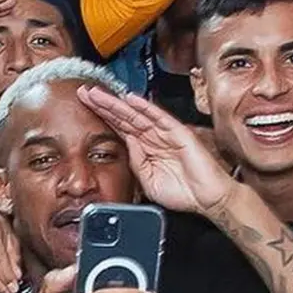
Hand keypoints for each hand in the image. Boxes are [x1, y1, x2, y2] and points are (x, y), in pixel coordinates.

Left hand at [78, 86, 236, 214]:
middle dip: (104, 104)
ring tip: (99, 94)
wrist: (207, 200)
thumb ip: (136, 162)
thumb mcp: (148, 179)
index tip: (86, 106)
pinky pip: (160, 118)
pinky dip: (146, 107)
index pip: (120, 127)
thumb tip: (126, 145)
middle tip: (85, 93)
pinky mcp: (179, 133)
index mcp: (146, 148)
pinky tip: (131, 99)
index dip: (103, 116)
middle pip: (124, 117)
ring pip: (137, 114)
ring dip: (117, 103)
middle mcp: (154, 137)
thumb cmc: (183, 192)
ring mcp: (166, 133)